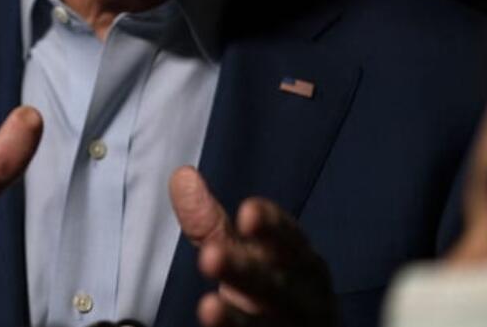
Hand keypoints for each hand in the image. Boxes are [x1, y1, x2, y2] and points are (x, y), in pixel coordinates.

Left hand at [170, 167, 336, 326]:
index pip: (288, 238)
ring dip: (237, 318)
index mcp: (300, 260)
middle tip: (210, 256)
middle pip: (276, 284)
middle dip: (245, 271)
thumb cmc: (268, 287)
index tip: (246, 212)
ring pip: (266, 324)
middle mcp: (304, 296)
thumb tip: (182, 174)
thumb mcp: (241, 251)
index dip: (271, 225)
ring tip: (207, 307)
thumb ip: (210, 221)